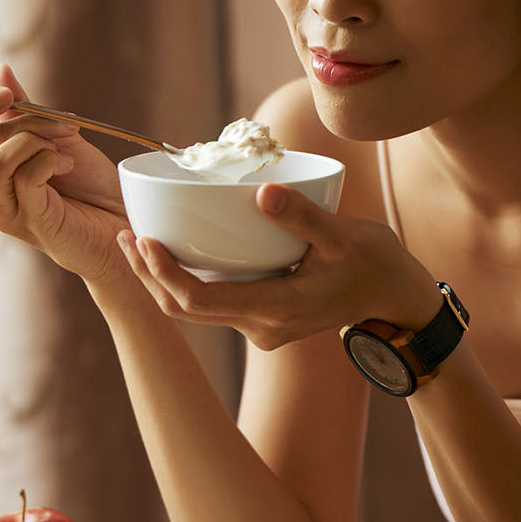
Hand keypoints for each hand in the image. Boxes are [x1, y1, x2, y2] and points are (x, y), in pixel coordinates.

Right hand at [0, 64, 130, 283]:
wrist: (125, 221)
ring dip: (32, 142)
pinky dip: (48, 161)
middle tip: (64, 126)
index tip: (7, 93)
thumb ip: (25, 109)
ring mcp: (6, 210)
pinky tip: (68, 167)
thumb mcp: (58, 136)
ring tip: (64, 151)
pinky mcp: (28, 223)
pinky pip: (23, 178)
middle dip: (23, 119)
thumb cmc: (92, 185)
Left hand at [118, 183, 441, 349]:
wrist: (396, 299)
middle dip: (150, 275)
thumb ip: (303, 217)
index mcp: (275, 309)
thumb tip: (264, 193)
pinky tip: (173, 253)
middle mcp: (261, 327)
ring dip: (163, 280)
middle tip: (124, 236)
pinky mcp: (262, 320)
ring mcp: (260, 328)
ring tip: (135, 241)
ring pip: (195, 311)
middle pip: (185, 310)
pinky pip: (214, 305)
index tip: (143, 240)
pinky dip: (187, 282)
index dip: (164, 274)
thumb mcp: (345, 235)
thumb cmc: (375, 264)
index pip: (200, 301)